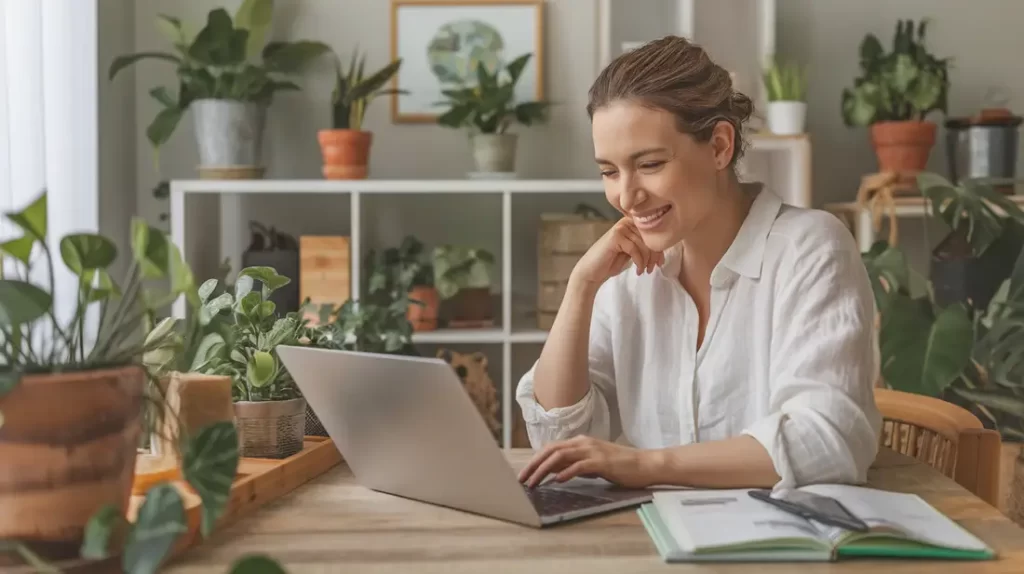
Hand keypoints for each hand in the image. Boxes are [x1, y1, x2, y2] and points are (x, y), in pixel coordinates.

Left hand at [517, 435, 657, 488]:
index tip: (524, 473)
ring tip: (533, 483)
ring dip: (544, 470)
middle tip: (522, 479)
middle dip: (534, 464)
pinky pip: (579, 465)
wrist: (645, 464)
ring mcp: (592, 451)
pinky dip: (566, 472)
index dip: (535, 460)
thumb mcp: (593, 464)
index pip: (551, 448)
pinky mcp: (602, 462)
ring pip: (561, 456)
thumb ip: (575, 465)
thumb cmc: (620, 466)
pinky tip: (557, 481)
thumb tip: (554, 472)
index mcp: (580, 442)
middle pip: (551, 450)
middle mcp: (583, 443)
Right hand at [571, 218, 663, 287]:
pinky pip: (635, 249)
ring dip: (647, 261)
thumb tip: (664, 245)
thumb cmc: (612, 262)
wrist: (592, 271)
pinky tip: (637, 270)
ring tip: (644, 271)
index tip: (660, 263)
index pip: (653, 233)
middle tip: (653, 269)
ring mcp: (620, 228)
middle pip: (650, 238)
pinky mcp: (616, 236)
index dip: (659, 248)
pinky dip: (639, 262)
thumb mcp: (632, 251)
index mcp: (631, 223)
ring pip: (644, 244)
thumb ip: (644, 245)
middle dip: (654, 256)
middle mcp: (626, 222)